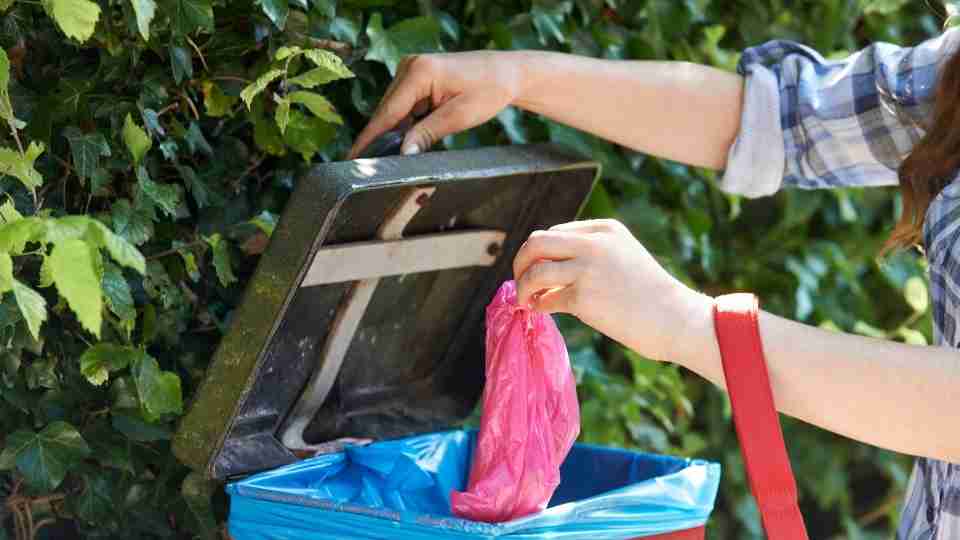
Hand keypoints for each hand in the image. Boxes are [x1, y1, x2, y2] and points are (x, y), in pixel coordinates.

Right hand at [347, 51, 525, 157]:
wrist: (508, 73)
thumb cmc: (490, 89)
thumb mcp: (460, 116)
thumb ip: (427, 134)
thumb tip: (403, 154)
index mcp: (419, 71)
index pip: (388, 112)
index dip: (370, 138)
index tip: (354, 158)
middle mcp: (409, 65)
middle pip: (387, 112)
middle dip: (381, 139)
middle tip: (371, 168)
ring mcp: (411, 69)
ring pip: (394, 111)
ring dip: (395, 133)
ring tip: (389, 159)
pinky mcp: (416, 76)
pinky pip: (404, 106)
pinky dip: (405, 124)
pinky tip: (407, 141)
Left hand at [514, 219, 710, 363]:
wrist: (675, 318)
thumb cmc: (650, 294)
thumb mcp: (623, 255)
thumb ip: (590, 252)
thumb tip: (545, 264)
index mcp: (604, 229)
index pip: (555, 232)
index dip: (539, 252)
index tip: (535, 269)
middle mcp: (594, 244)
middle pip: (536, 243)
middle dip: (520, 262)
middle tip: (519, 280)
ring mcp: (587, 269)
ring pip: (535, 271)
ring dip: (523, 287)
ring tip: (525, 300)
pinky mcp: (583, 297)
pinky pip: (546, 299)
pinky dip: (538, 305)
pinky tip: (541, 310)